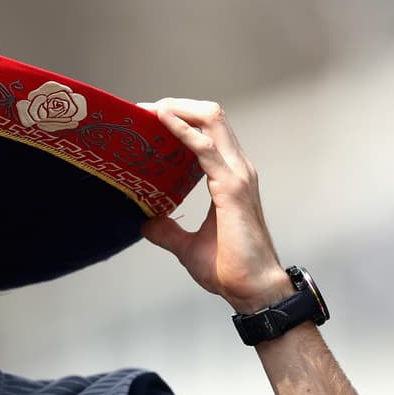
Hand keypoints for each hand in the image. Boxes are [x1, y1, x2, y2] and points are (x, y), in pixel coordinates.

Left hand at [139, 99, 292, 312]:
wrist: (252, 289)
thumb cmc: (229, 269)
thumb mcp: (188, 247)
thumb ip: (168, 231)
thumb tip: (146, 222)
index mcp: (229, 177)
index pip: (207, 132)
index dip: (180, 118)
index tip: (147, 120)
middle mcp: (237, 168)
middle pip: (210, 116)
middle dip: (176, 105)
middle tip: (141, 110)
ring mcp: (237, 175)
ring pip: (211, 121)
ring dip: (177, 110)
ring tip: (148, 109)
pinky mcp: (231, 187)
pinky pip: (205, 148)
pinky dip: (182, 130)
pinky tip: (162, 122)